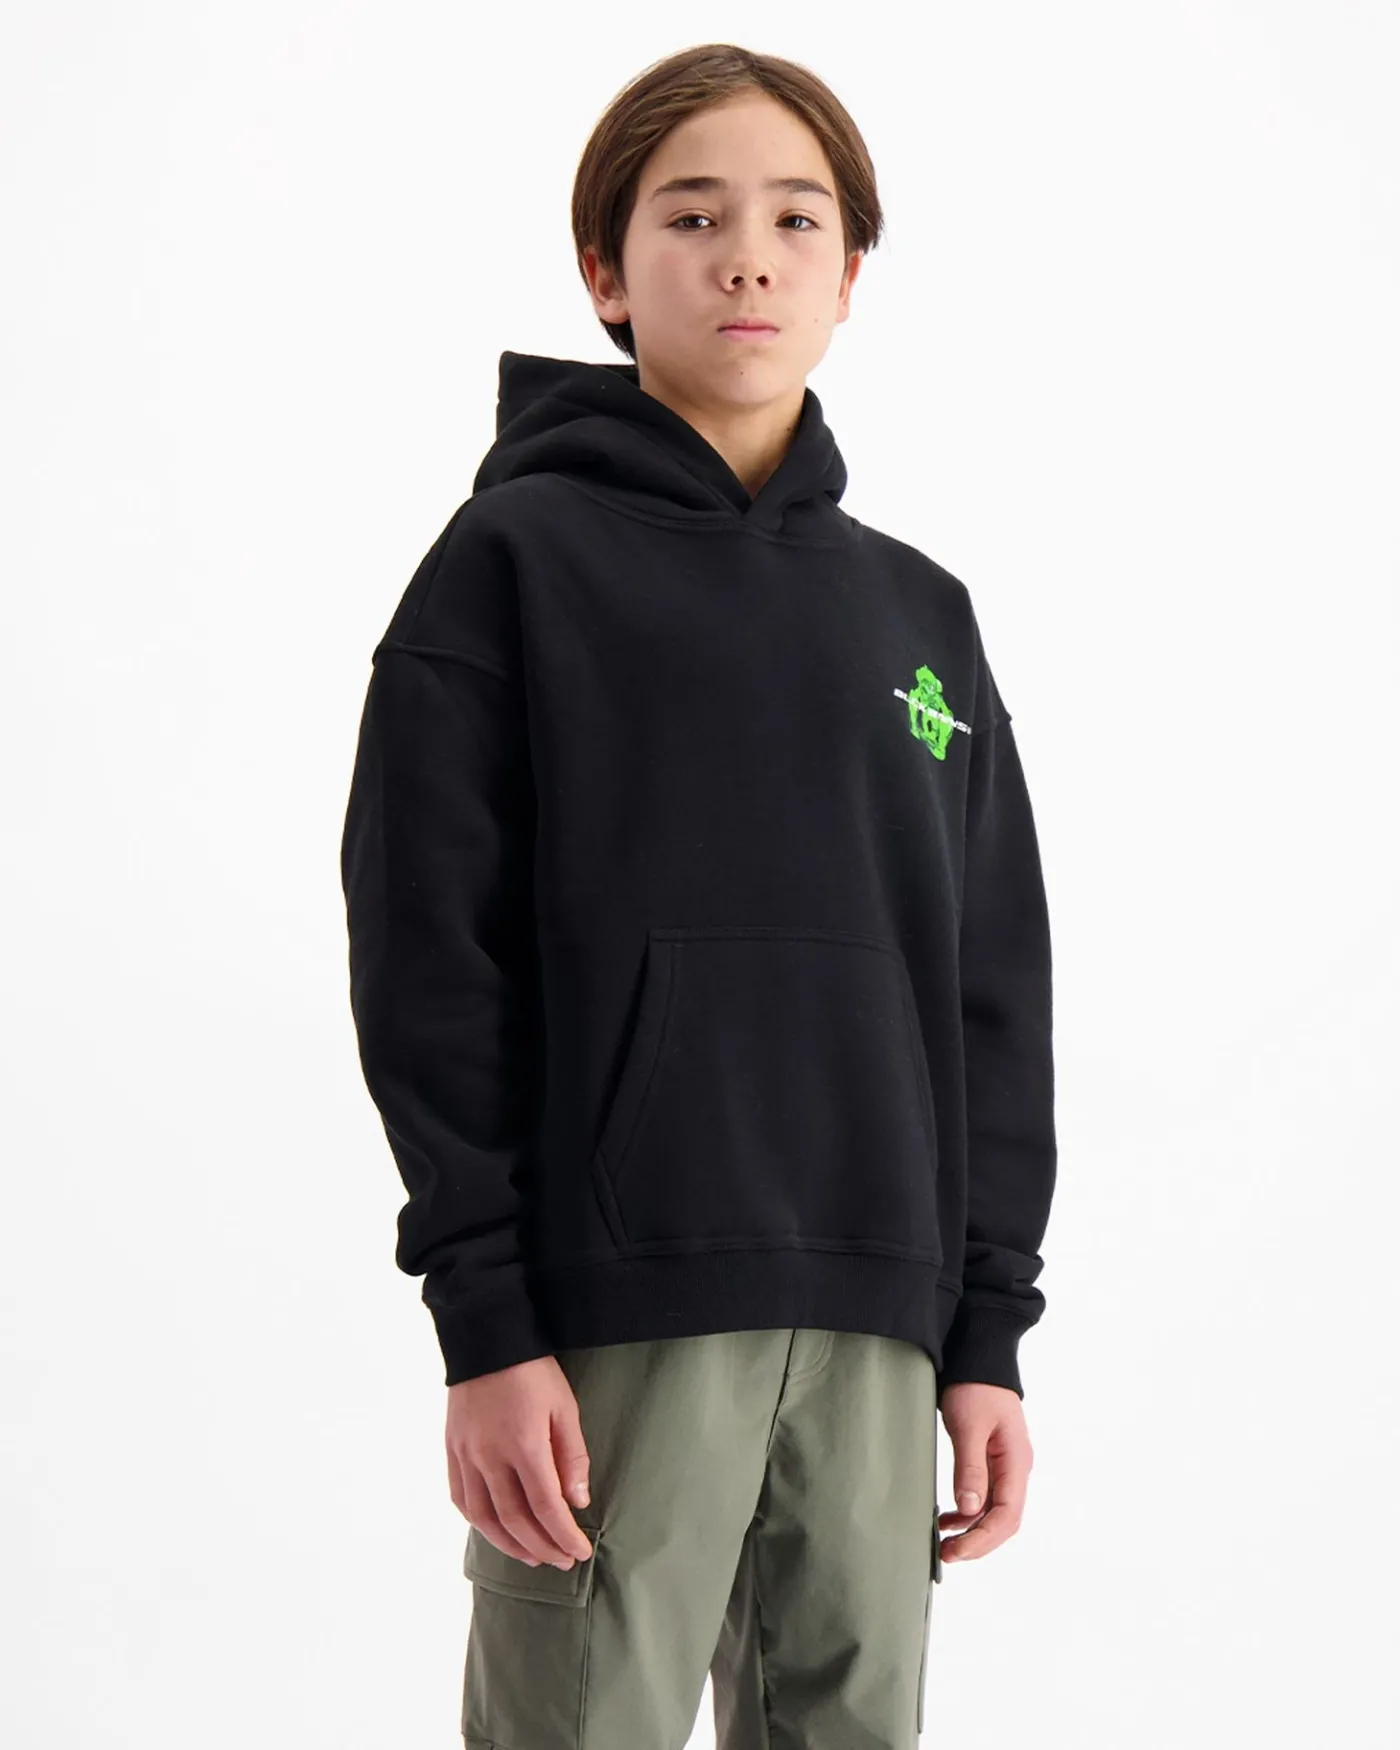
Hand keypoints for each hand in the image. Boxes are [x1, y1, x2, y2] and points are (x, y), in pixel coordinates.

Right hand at [447, 1355, 594, 1569]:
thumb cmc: (532, 1371)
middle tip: (562, 1560)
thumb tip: (578, 1501)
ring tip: (532, 1556)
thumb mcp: (564, 1406)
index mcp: (524, 1445)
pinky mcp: (451, 1450)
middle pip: (515, 1520)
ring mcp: (466, 1456)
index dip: (564, 1535)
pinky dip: (479, 1523)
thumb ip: (572, 1456)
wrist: (486, 1339)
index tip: (580, 1552)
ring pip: (485, 1518)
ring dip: (510, 1545)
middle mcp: (490, 1457)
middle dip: (542, 1546)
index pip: (547, 1507)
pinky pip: (461, 1499)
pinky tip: (495, 1531)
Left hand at [937, 1382, 1032, 1563]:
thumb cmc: (975, 1385)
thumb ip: (970, 1468)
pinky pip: (984, 1496)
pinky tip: (948, 1519)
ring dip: (972, 1530)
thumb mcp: (969, 1426)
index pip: (1007, 1515)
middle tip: (947, 1555)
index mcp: (1016, 1461)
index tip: (956, 1551)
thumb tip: (970, 1511)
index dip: (982, 1538)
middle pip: (1003, 1520)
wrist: (978, 1355)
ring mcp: (1004, 1465)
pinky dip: (967, 1512)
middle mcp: (1015, 1468)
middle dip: (977, 1541)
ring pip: (993, 1511)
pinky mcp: (990, 1460)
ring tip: (944, 1543)